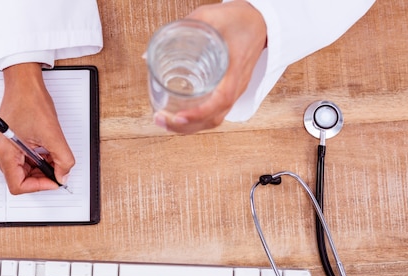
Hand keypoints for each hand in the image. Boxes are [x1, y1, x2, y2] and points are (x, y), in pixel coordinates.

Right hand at [0, 63, 74, 193]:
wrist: (24, 83)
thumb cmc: (31, 101)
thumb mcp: (54, 135)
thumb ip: (63, 160)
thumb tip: (63, 176)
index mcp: (4, 152)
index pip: (18, 186)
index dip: (39, 186)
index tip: (54, 180)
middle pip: (19, 179)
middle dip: (40, 176)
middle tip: (56, 168)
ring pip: (20, 170)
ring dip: (38, 168)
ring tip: (51, 156)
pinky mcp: (4, 142)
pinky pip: (19, 160)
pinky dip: (34, 159)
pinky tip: (43, 150)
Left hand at [154, 0, 266, 133]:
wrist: (261, 22)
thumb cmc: (239, 19)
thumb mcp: (209, 16)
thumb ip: (179, 31)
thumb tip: (147, 55)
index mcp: (235, 68)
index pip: (222, 98)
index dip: (201, 112)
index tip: (180, 116)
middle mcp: (237, 85)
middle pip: (214, 117)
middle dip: (186, 126)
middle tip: (160, 120)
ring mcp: (235, 91)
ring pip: (214, 119)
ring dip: (189, 127)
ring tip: (164, 122)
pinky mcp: (230, 92)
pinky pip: (215, 114)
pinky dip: (196, 121)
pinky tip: (179, 118)